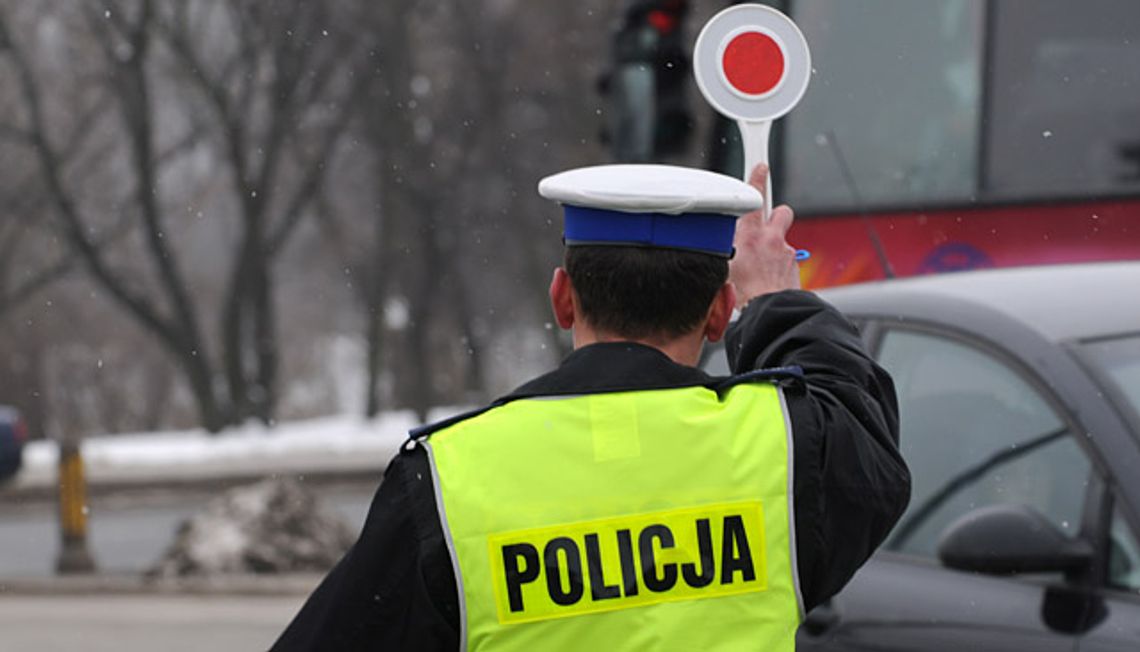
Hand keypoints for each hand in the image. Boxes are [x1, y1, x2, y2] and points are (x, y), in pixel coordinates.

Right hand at [729, 164, 800, 305]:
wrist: (766, 312)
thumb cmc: (741, 295)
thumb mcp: (722, 265)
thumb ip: (725, 248)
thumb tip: (722, 244)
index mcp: (750, 235)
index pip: (755, 197)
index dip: (757, 179)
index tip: (761, 167)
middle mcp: (772, 240)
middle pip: (781, 212)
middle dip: (775, 215)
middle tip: (765, 226)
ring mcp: (786, 253)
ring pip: (783, 240)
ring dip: (776, 246)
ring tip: (764, 263)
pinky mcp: (794, 268)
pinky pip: (787, 260)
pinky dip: (779, 266)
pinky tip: (769, 280)